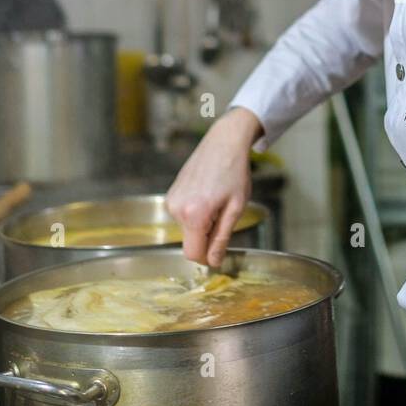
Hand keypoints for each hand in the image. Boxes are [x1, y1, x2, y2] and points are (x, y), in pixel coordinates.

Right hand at [164, 107, 261, 266]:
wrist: (223, 143)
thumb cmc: (234, 173)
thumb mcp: (235, 208)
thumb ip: (222, 238)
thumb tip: (214, 262)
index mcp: (194, 215)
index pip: (193, 254)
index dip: (208, 257)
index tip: (220, 249)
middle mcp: (176, 209)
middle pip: (190, 242)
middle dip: (207, 236)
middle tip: (223, 213)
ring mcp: (171, 201)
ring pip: (187, 229)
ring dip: (202, 223)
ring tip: (215, 200)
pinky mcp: (170, 195)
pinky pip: (182, 216)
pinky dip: (195, 213)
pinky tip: (206, 195)